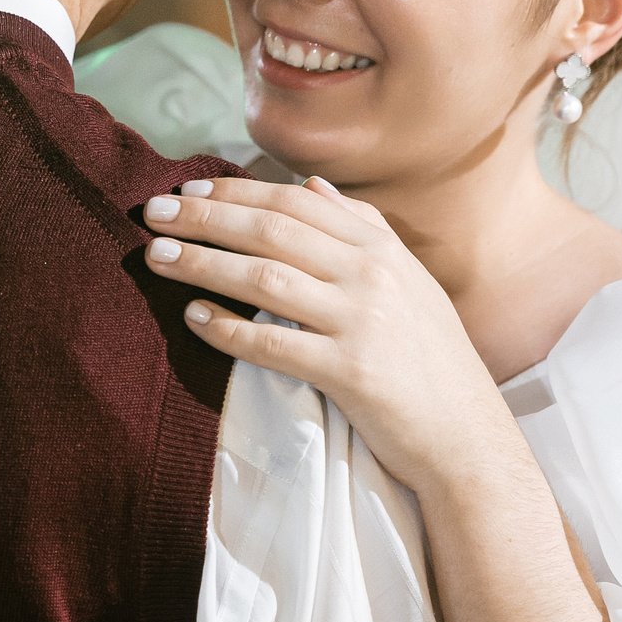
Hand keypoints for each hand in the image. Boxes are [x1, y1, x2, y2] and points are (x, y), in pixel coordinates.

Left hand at [141, 176, 515, 492]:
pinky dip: (229, 328)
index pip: (295, 202)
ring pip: (265, 278)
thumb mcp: (408, 282)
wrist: (467, 436)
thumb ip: (363, 230)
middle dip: (206, 217)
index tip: (190, 188)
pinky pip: (274, 344)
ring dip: (202, 264)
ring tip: (156, 256)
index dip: (238, 192)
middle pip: (272, 231)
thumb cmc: (431, 359)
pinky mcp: (350, 372)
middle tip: (154, 212)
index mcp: (382, 248)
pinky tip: (193, 319)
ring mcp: (362, 321)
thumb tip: (313, 185)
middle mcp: (373, 275)